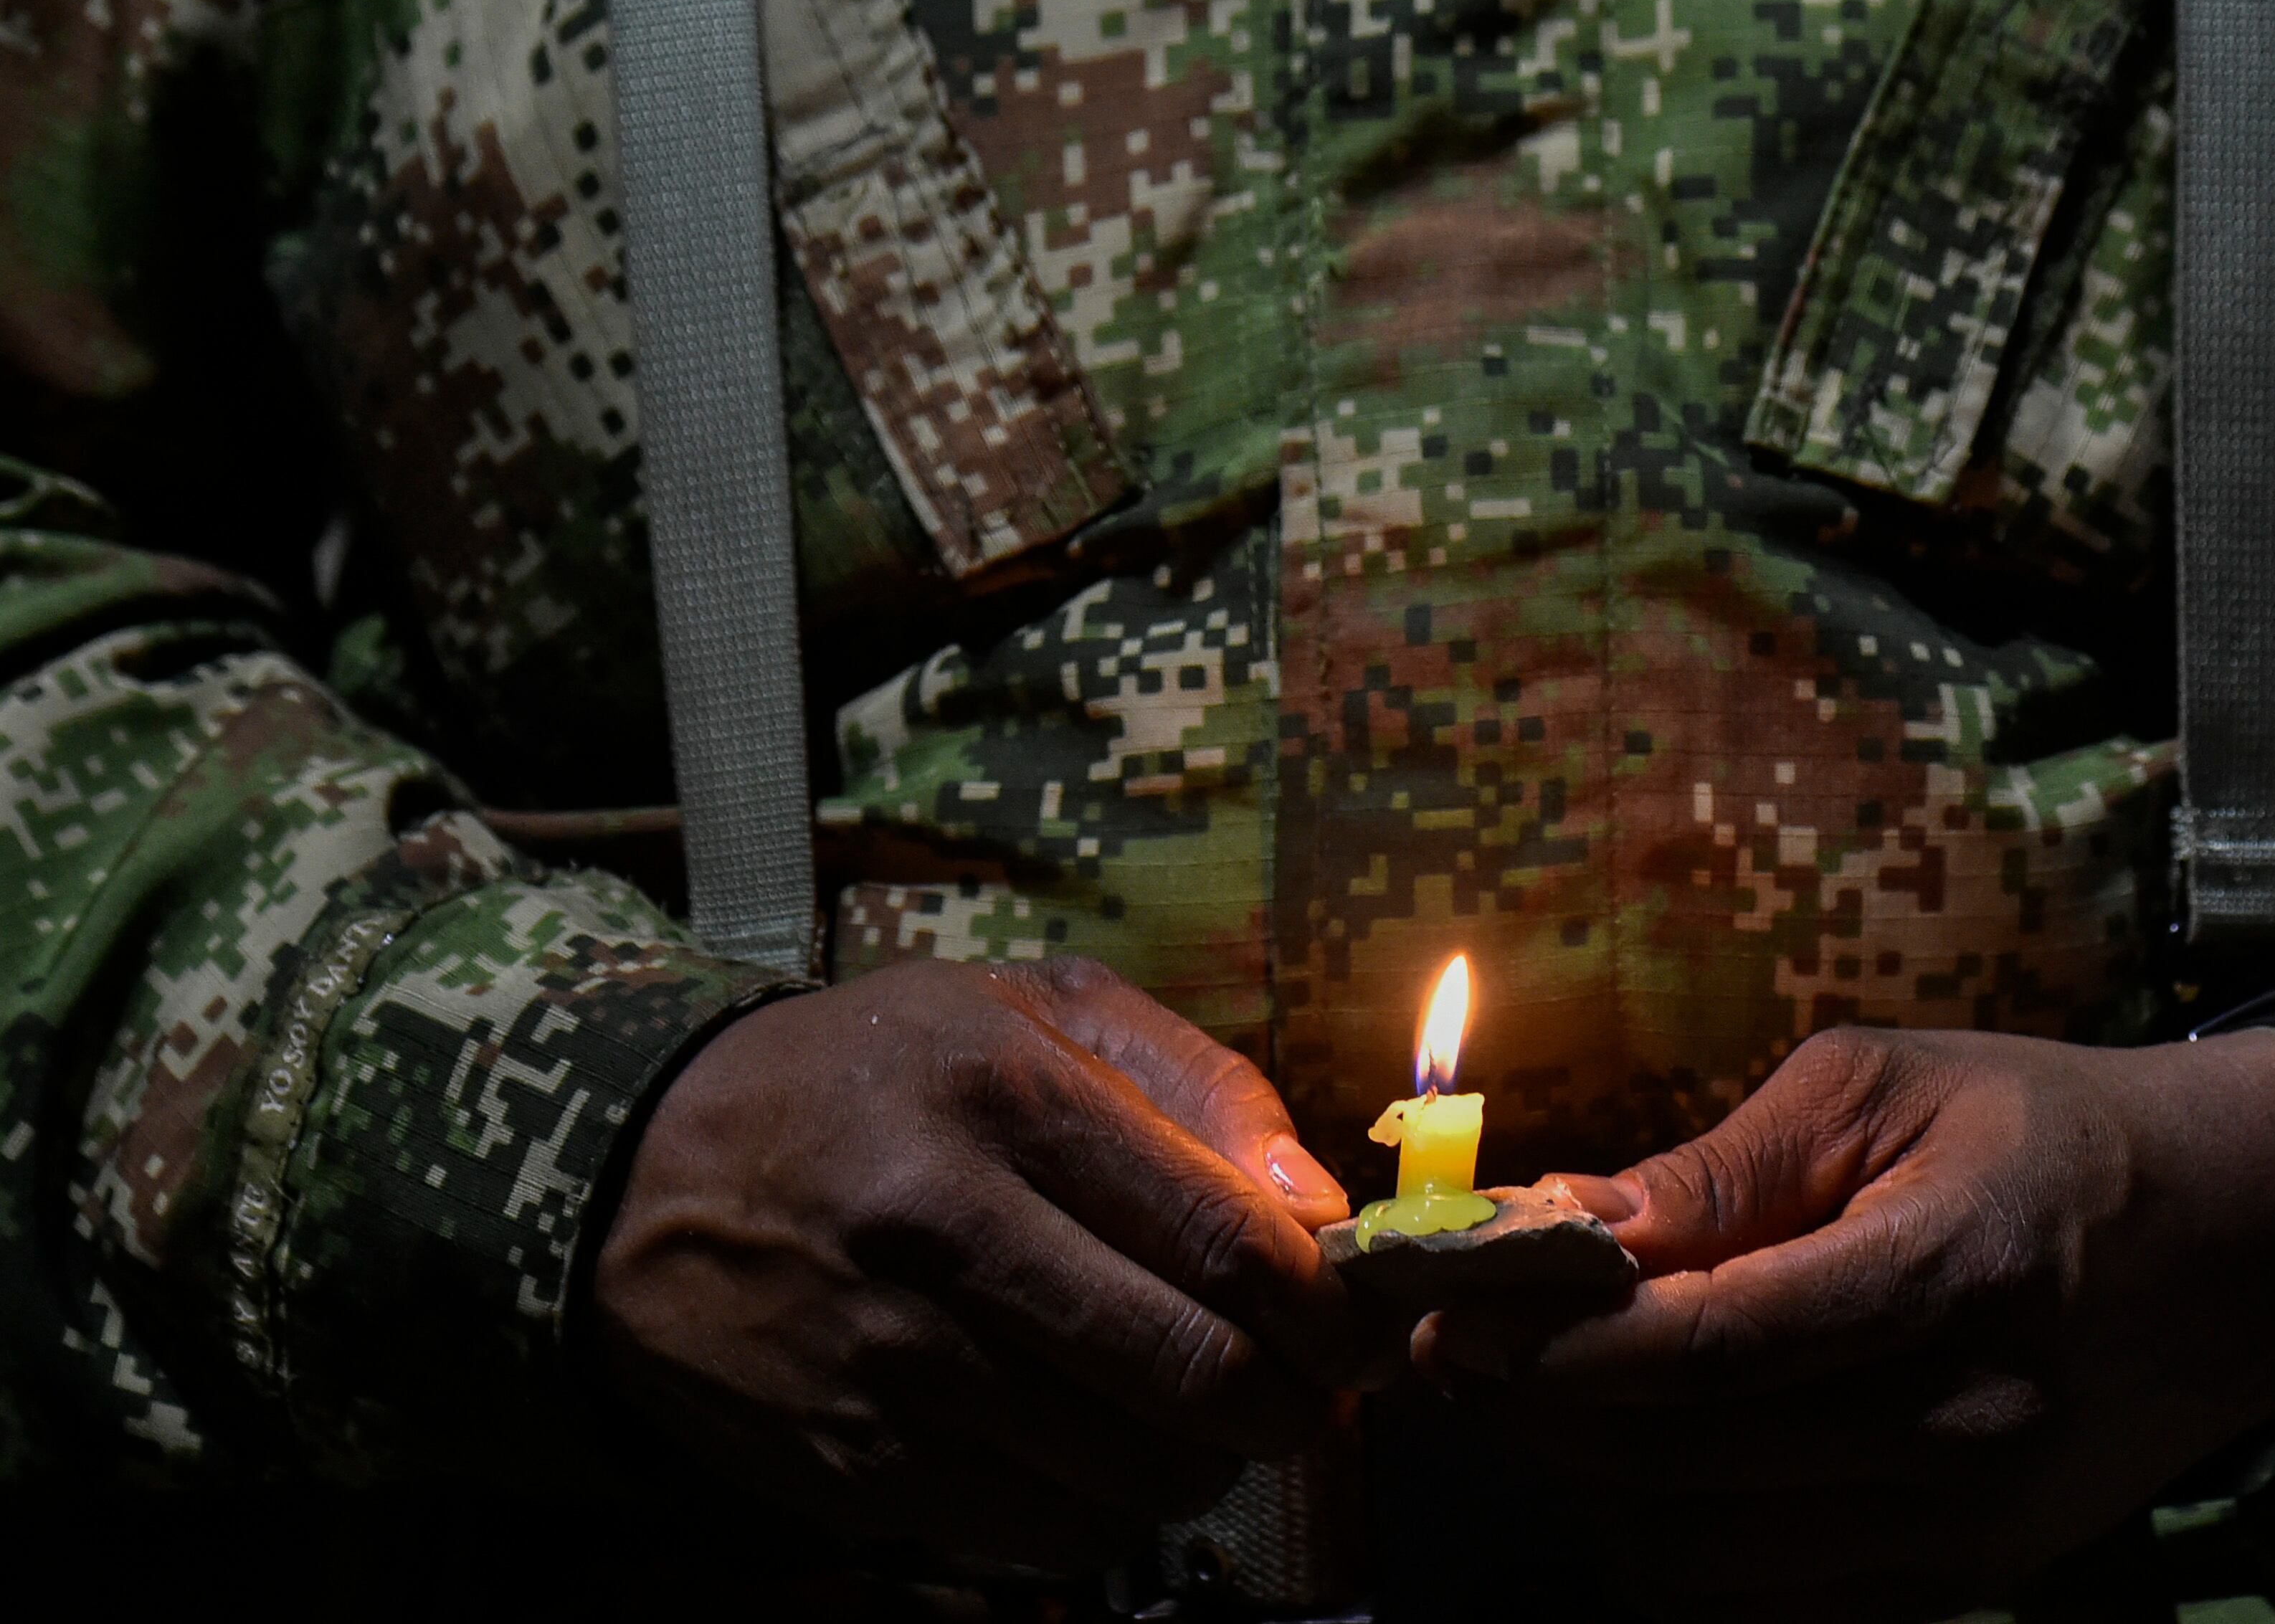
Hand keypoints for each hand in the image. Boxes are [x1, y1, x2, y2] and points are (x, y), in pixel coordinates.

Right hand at [590, 956, 1357, 1572]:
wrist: (641, 1175)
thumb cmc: (875, 1078)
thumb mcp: (1030, 1014)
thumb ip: (1199, 1088)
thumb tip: (1320, 1210)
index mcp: (1006, 1096)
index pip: (1226, 1239)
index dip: (1329, 1307)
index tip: (1359, 1325)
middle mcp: (947, 1231)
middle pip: (1196, 1372)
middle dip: (1295, 1402)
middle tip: (1309, 1389)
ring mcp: (893, 1363)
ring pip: (1136, 1471)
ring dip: (1206, 1461)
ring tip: (1196, 1411)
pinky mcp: (855, 1465)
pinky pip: (1050, 1534)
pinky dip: (1112, 1510)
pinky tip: (1098, 1447)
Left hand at [1419, 1023, 2274, 1619]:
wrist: (2240, 1242)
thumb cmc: (2045, 1129)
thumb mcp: (1884, 1086)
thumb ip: (1721, 1167)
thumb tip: (1564, 1226)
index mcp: (1945, 1278)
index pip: (1705, 1353)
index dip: (1556, 1349)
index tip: (1447, 1316)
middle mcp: (1959, 1431)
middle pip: (1679, 1464)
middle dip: (1539, 1413)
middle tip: (1462, 1348)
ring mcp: (1966, 1531)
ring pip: (1700, 1554)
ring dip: (1594, 1483)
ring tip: (1549, 1396)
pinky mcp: (1964, 1580)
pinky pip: (1765, 1600)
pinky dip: (1676, 1540)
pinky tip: (1649, 1457)